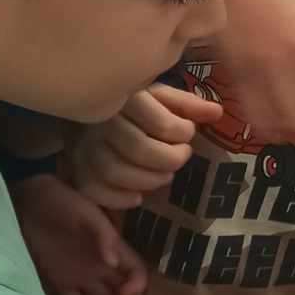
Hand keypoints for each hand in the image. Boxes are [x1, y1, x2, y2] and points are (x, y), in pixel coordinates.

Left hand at [12, 174, 147, 294]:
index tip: (124, 294)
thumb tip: (114, 262)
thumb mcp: (87, 213)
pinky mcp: (62, 283)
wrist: (30, 203)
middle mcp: (102, 267)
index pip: (136, 274)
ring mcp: (82, 277)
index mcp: (114, 250)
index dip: (136, 287)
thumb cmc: (64, 203)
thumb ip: (103, 236)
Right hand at [67, 84, 220, 210]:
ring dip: (148, 180)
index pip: (160, 123)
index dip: (182, 132)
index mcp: (126, 97)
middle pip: (139, 149)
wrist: (85, 104)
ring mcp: (84, 147)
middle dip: (169, 160)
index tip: (187, 133)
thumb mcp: (159, 96)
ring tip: (164, 177)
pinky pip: (95, 190)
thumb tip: (218, 114)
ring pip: (116, 172)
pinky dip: (120, 199)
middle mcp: (101, 122)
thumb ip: (187, 105)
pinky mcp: (75, 169)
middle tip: (180, 158)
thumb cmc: (131, 102)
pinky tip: (138, 196)